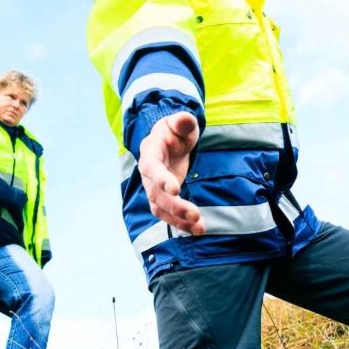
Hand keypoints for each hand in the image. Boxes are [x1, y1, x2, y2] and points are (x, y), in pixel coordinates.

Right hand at [138, 112, 204, 234]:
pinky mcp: (163, 198)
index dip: (161, 179)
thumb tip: (186, 119)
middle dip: (175, 206)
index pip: (152, 168)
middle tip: (194, 214)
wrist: (169, 141)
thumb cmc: (175, 131)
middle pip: (156, 194)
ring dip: (178, 220)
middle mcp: (149, 174)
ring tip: (199, 227)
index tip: (175, 189)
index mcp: (150, 153)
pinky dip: (181, 223)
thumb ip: (182, 121)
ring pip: (161, 208)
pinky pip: (168, 214)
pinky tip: (197, 228)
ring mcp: (154, 188)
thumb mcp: (180, 122)